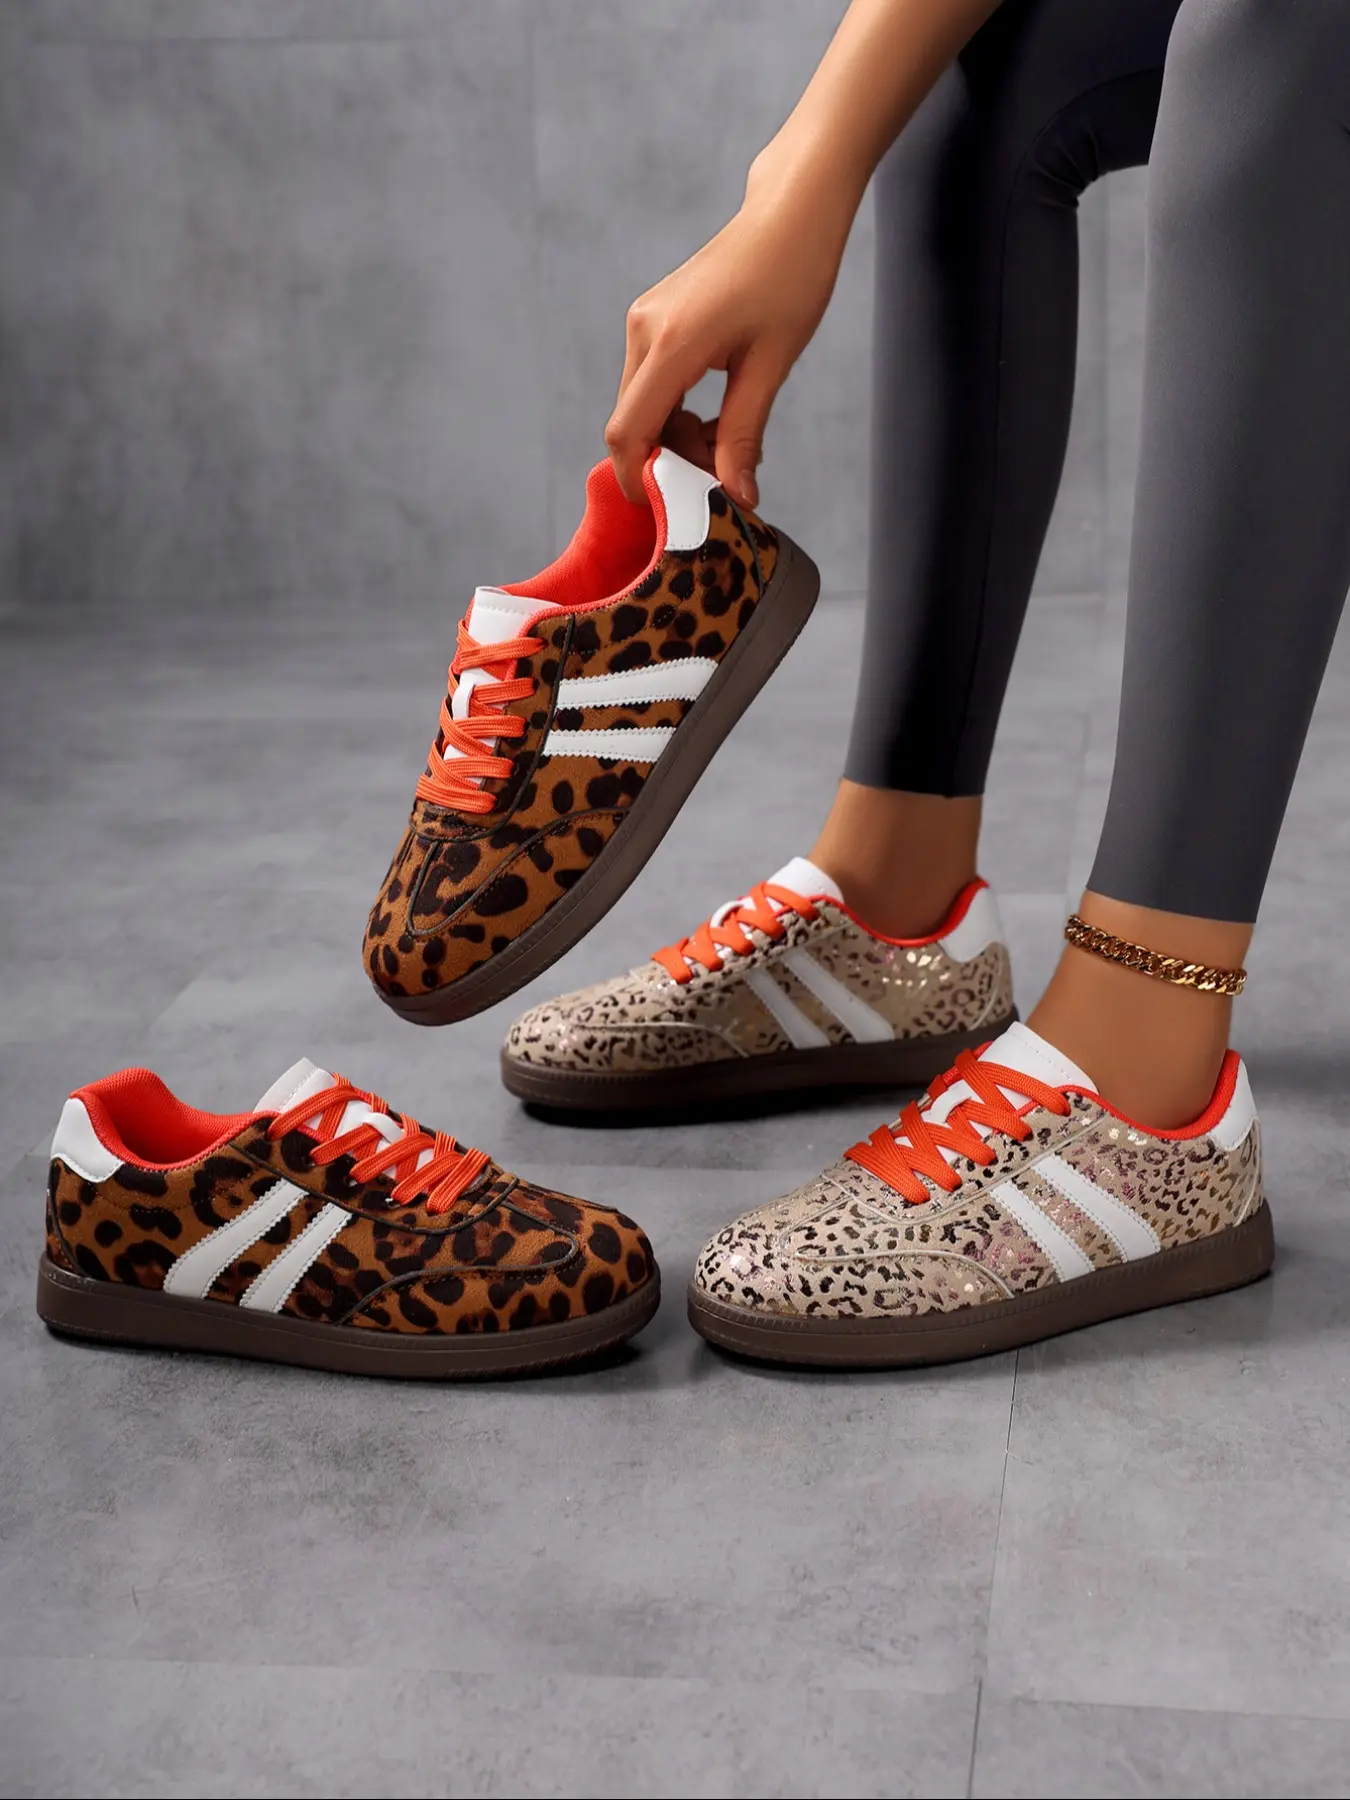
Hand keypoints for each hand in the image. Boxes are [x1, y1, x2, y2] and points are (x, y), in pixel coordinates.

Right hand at [605, 170, 851, 509]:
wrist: (789, 215)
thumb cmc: (791, 278)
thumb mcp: (772, 366)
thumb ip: (745, 435)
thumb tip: (737, 497)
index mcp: (672, 342)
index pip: (630, 432)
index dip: (639, 480)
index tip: (671, 510)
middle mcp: (645, 330)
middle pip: (632, 424)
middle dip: (667, 462)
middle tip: (721, 473)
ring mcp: (644, 322)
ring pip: (641, 407)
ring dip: (675, 437)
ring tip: (727, 439)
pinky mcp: (652, 320)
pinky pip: (650, 384)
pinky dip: (676, 412)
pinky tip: (715, 414)